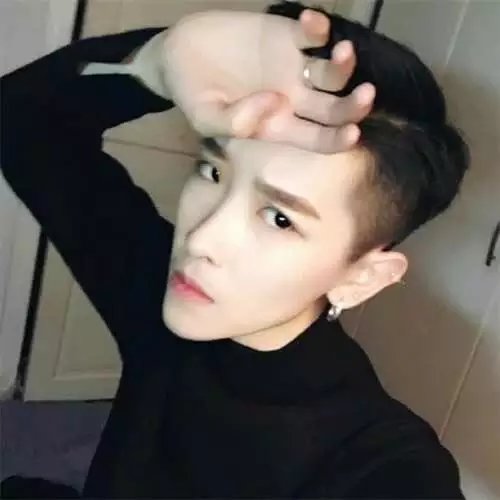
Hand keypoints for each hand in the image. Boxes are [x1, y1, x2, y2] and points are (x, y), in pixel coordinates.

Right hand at [162, 9, 374, 152]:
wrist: (179, 55)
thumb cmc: (192, 94)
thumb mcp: (204, 119)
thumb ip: (234, 121)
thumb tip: (274, 102)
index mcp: (278, 126)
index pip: (317, 138)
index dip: (337, 140)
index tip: (352, 134)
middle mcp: (293, 100)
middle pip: (335, 109)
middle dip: (354, 105)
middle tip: (366, 94)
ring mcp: (293, 67)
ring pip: (332, 73)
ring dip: (344, 64)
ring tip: (341, 51)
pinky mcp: (286, 35)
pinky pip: (313, 34)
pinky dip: (318, 28)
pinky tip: (311, 23)